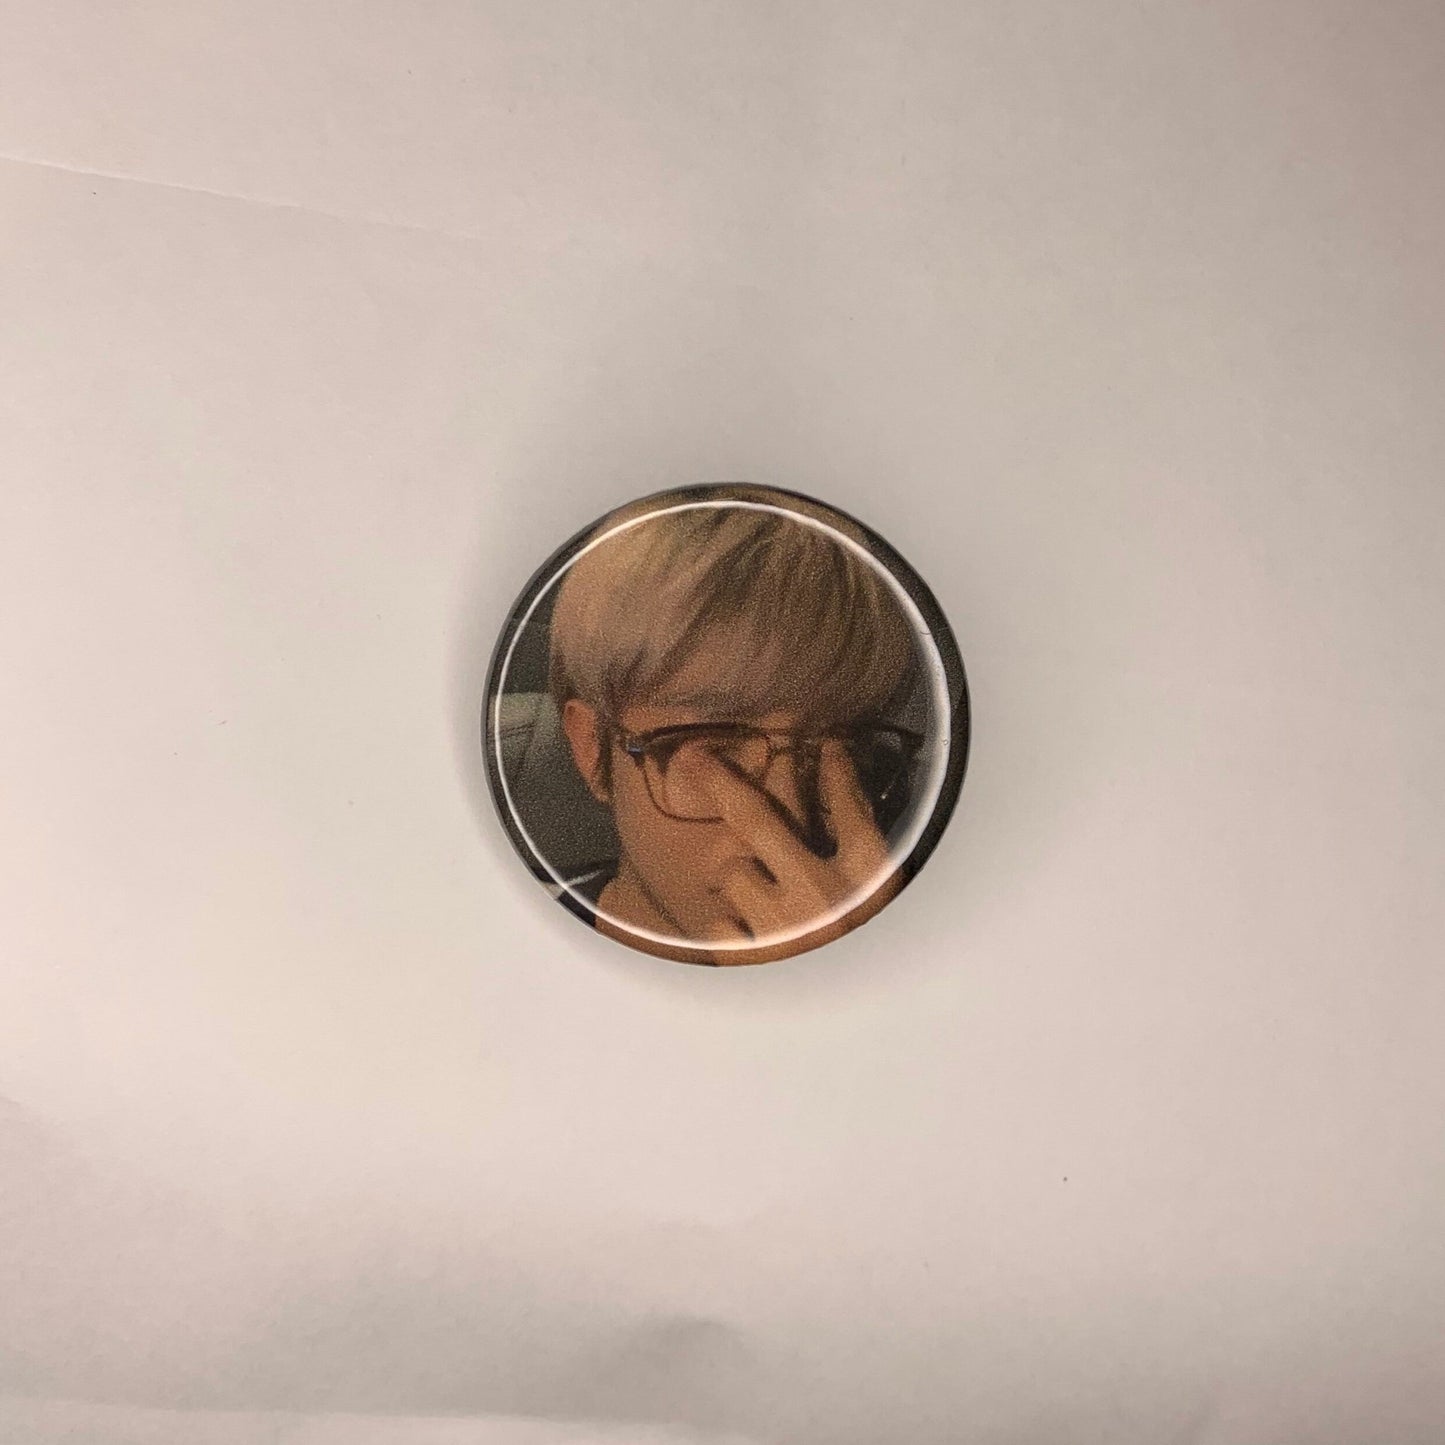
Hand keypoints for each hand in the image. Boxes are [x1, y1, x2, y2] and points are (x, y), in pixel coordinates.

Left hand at [700, 738, 900, 960]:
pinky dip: (731, 926)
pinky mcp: (750, 961)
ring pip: (735, 874)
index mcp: (866, 875)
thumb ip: (861, 832)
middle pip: (757, 817)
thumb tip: (838, 767)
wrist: (871, 1033)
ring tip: (766, 899)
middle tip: (693, 757)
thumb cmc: (879, 952)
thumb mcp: (886, 893)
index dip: (830, 767)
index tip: (820, 744)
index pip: (844, 802)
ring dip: (743, 879)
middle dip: (720, 780)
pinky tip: (751, 933)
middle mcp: (820, 893)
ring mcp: (780, 926)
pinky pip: (720, 924)